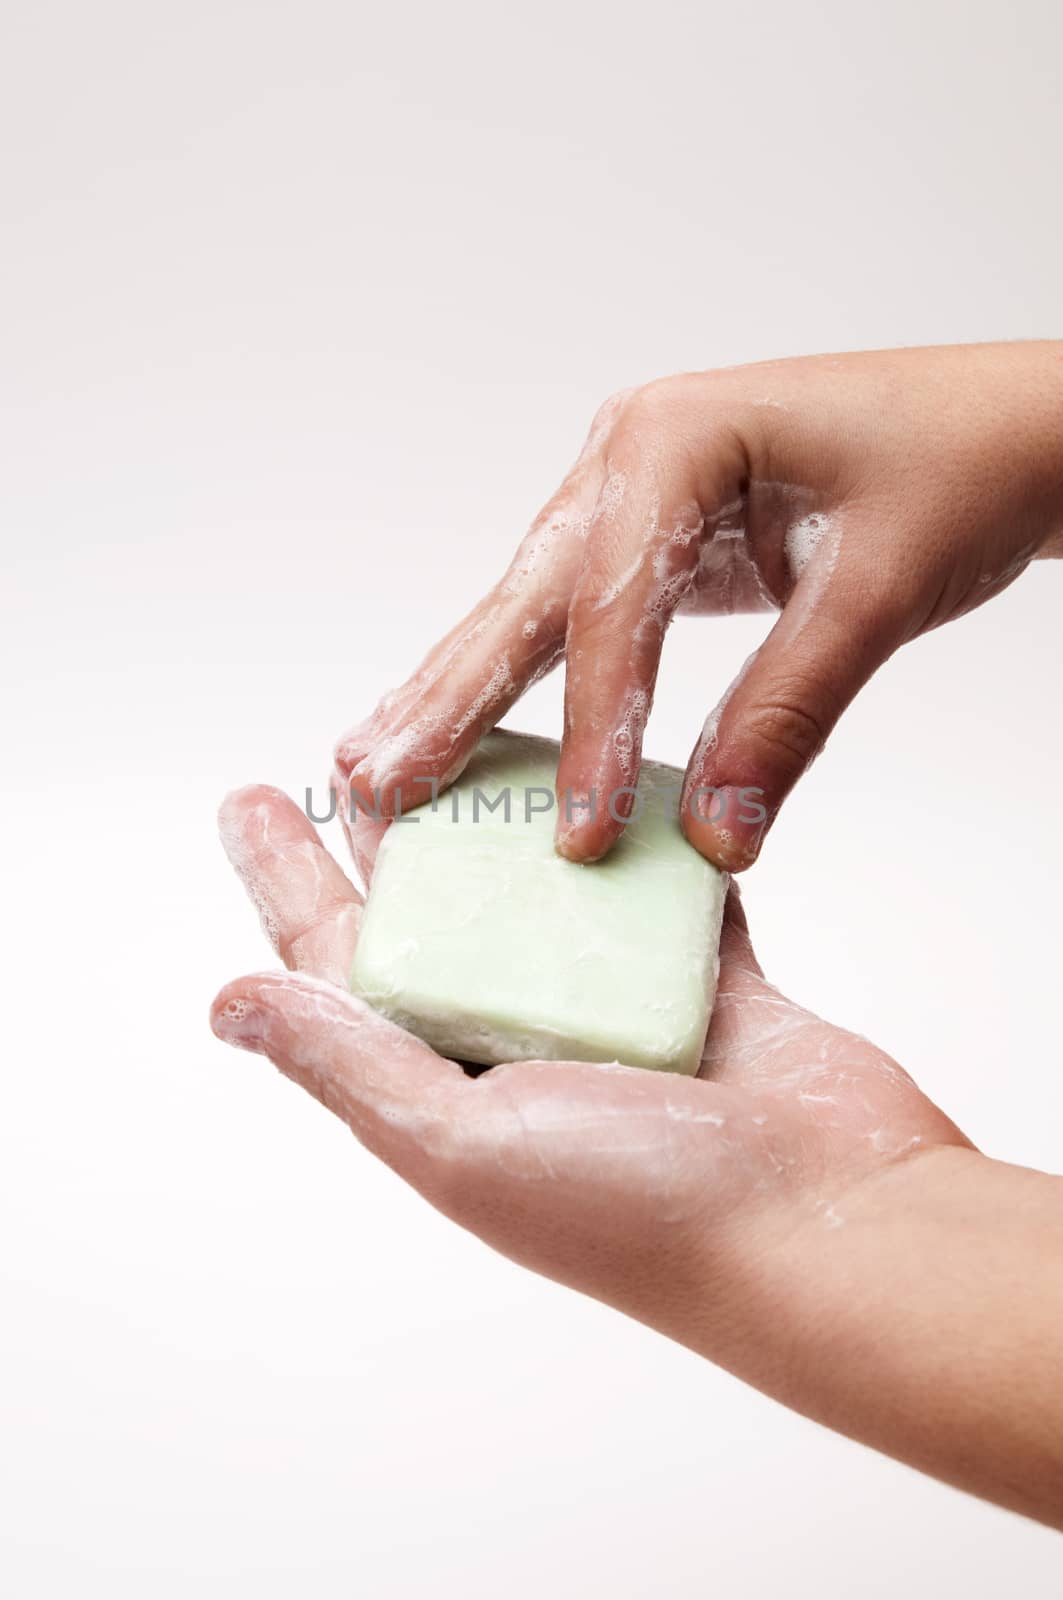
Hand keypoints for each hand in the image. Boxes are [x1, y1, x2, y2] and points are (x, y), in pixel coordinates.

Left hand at [210, 784, 966, 1377]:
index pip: (339, 967)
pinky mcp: (705, 985)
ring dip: (509, 821)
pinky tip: (614, 775)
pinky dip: (641, 841)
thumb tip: (227, 1006)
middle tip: (357, 747)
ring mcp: (615, 1014)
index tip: (247, 800)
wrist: (834, 1227)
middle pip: (436, 913)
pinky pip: (658, 892)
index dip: (287, 882)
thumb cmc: (642, 1208)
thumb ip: (350, 1062)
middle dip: (391, 833)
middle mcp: (520, 1049)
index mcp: (446, 1090)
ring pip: (544, 893)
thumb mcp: (459, 1141)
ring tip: (472, 736)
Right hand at [334, 341, 1062, 868]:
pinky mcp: (650, 533)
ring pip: (529, 607)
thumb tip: (713, 832)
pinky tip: (461, 727)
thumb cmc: (955, 470)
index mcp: (678, 438)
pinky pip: (571, 617)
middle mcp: (632, 455)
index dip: (594, 729)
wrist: (1007, 428)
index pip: (614, 605)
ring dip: (458, 691)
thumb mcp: (876, 592)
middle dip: (450, 698)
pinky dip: (518, 679)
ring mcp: (633, 490)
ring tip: (376, 764)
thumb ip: (787, 711)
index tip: (579, 835)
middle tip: (374, 781)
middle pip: (528, 597)